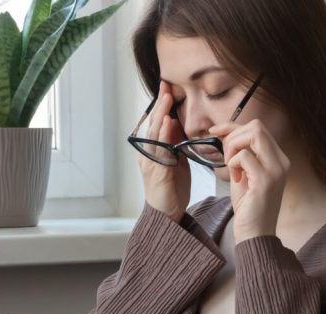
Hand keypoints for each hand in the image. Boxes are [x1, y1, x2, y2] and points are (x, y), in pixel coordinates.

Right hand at [137, 80, 190, 222]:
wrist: (167, 215)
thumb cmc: (172, 189)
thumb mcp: (177, 161)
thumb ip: (175, 143)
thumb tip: (177, 122)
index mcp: (151, 152)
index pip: (156, 125)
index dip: (160, 107)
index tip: (166, 88)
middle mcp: (147, 155)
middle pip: (153, 125)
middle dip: (160, 105)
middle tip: (166, 86)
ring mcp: (150, 164)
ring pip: (154, 135)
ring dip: (161, 116)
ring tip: (166, 99)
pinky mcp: (157, 173)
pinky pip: (160, 150)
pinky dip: (164, 136)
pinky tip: (168, 124)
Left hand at [208, 119, 289, 241]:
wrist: (255, 234)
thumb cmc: (249, 207)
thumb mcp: (243, 174)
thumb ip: (239, 154)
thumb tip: (225, 133)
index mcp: (277, 158)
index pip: (257, 128)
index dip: (233, 126)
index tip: (215, 131)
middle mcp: (281, 161)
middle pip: (257, 126)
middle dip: (233, 136)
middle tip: (226, 158)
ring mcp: (276, 170)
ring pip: (253, 135)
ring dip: (233, 147)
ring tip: (230, 167)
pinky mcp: (266, 180)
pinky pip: (244, 156)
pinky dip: (233, 163)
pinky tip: (235, 179)